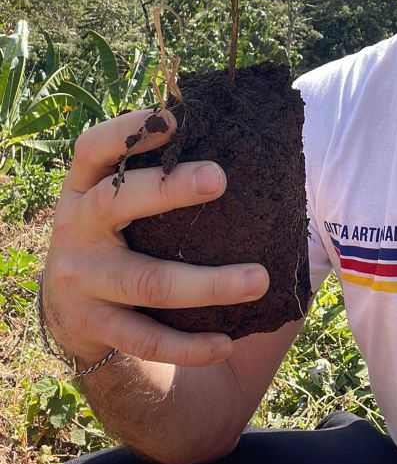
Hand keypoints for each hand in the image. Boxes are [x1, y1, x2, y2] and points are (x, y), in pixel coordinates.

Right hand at [42, 108, 269, 367]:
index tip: (175, 119)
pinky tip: (227, 343)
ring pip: (145, 280)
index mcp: (84, 185)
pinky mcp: (94, 326)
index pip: (94, 147)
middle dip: (167, 188)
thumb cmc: (119, 230)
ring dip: (206, 283)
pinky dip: (188, 345)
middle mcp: (76, 226)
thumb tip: (237, 138)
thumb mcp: (118, 196)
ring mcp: (82, 279)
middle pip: (115, 202)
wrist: (71, 304)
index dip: (128, 130)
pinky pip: (146, 339)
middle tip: (219, 178)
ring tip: (258, 279)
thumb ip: (154, 170)